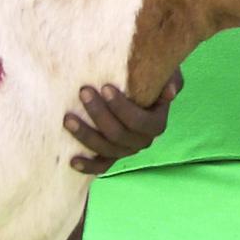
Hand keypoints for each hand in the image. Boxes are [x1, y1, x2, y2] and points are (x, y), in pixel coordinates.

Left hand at [64, 70, 181, 173]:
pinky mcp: (112, 155)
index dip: (121, 107)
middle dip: (98, 114)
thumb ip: (172, 79)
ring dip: (85, 136)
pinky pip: (101, 166)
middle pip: (118, 135)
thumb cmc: (152, 77)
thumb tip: (169, 92)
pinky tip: (73, 160)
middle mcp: (142, 141)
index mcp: (156, 124)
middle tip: (83, 92)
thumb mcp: (167, 74)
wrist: (141, 88)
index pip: (138, 121)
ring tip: (68, 119)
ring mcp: (126, 150)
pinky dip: (88, 166)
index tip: (105, 87)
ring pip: (105, 149)